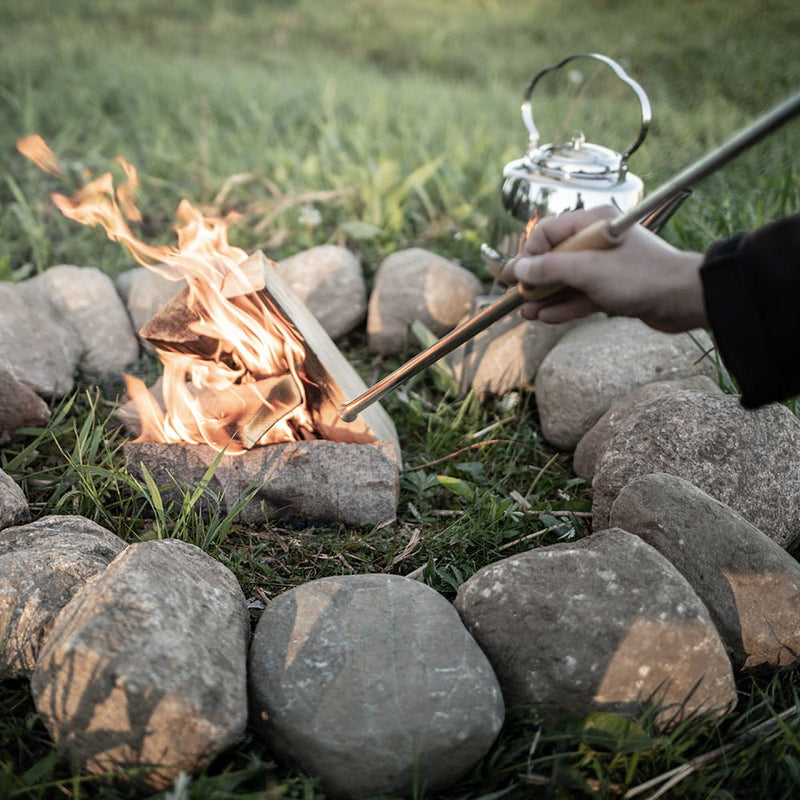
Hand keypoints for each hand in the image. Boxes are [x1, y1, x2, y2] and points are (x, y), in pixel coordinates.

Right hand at [500, 206, 707, 332]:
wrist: (685, 299)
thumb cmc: (641, 276)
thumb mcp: (587, 271)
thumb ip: (549, 269)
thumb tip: (518, 269)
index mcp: (593, 223)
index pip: (549, 232)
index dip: (528, 254)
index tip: (513, 277)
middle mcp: (598, 242)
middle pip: (555, 258)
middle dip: (534, 279)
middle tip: (515, 296)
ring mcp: (606, 266)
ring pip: (566, 280)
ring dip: (545, 297)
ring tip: (525, 313)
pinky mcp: (613, 288)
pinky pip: (581, 296)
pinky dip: (563, 306)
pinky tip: (545, 317)